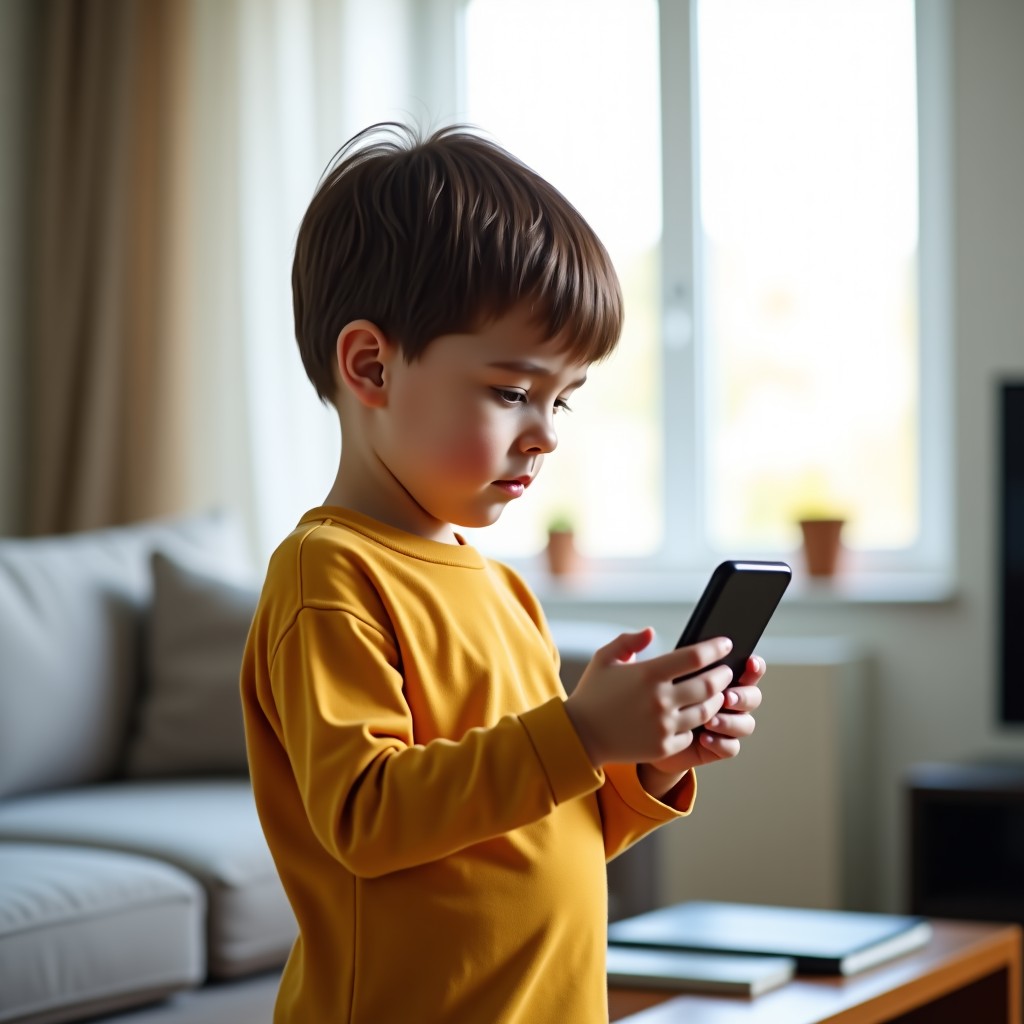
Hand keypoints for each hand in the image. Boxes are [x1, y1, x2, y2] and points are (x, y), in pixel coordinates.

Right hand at [563, 628, 734, 768]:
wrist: (580, 735)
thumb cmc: (593, 693)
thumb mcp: (604, 659)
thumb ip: (629, 641)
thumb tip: (651, 631)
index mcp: (648, 674)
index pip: (695, 657)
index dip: (716, 648)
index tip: (725, 644)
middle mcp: (659, 700)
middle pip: (709, 685)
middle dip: (723, 676)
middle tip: (727, 671)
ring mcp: (663, 726)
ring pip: (706, 711)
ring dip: (717, 700)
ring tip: (717, 693)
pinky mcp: (663, 747)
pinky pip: (691, 734)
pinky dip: (697, 724)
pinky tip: (697, 716)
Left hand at [639, 654, 765, 793]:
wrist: (642, 734)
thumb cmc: (649, 697)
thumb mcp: (649, 672)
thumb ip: (643, 648)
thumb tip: (648, 631)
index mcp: (720, 677)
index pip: (748, 669)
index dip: (754, 666)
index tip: (748, 662)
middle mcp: (729, 701)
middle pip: (753, 696)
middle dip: (744, 696)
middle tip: (727, 697)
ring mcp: (726, 725)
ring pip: (746, 724)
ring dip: (732, 721)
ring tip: (710, 721)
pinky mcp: (718, 747)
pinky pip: (731, 747)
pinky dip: (721, 742)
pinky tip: (704, 738)